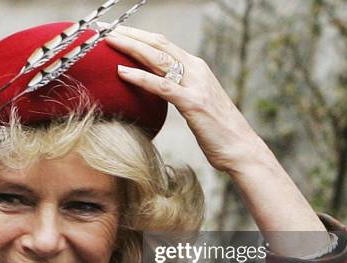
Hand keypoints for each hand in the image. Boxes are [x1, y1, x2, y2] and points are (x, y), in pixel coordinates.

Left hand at [104, 24, 328, 246]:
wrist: (241, 149)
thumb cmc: (218, 131)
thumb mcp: (196, 103)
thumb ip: (179, 91)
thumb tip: (158, 89)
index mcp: (197, 68)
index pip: (163, 44)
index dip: (138, 36)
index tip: (116, 32)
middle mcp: (197, 70)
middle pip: (158, 44)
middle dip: (130, 35)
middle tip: (105, 30)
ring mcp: (195, 85)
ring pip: (157, 58)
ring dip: (130, 47)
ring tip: (108, 42)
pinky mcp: (193, 103)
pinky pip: (161, 86)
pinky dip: (140, 77)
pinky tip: (121, 71)